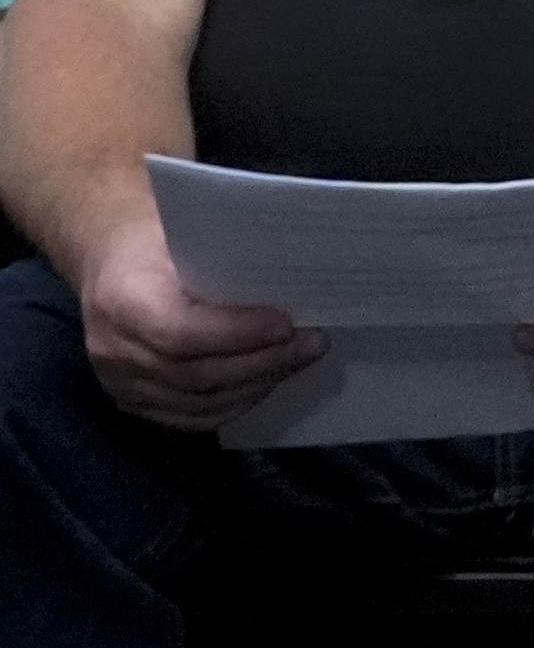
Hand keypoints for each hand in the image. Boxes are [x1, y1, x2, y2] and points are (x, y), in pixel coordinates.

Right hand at [72, 216, 313, 432]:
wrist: (107, 258)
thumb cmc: (154, 236)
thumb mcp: (184, 229)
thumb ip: (226, 259)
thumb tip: (296, 277)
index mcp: (122, 299)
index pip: (182, 332)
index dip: (239, 335)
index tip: (287, 324)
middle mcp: (114, 349)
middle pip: (196, 375)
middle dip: (264, 361)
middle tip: (313, 342)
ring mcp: (119, 382)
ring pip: (198, 402)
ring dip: (257, 383)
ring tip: (299, 358)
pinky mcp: (130, 401)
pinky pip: (188, 417)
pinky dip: (233, 403)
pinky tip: (265, 380)